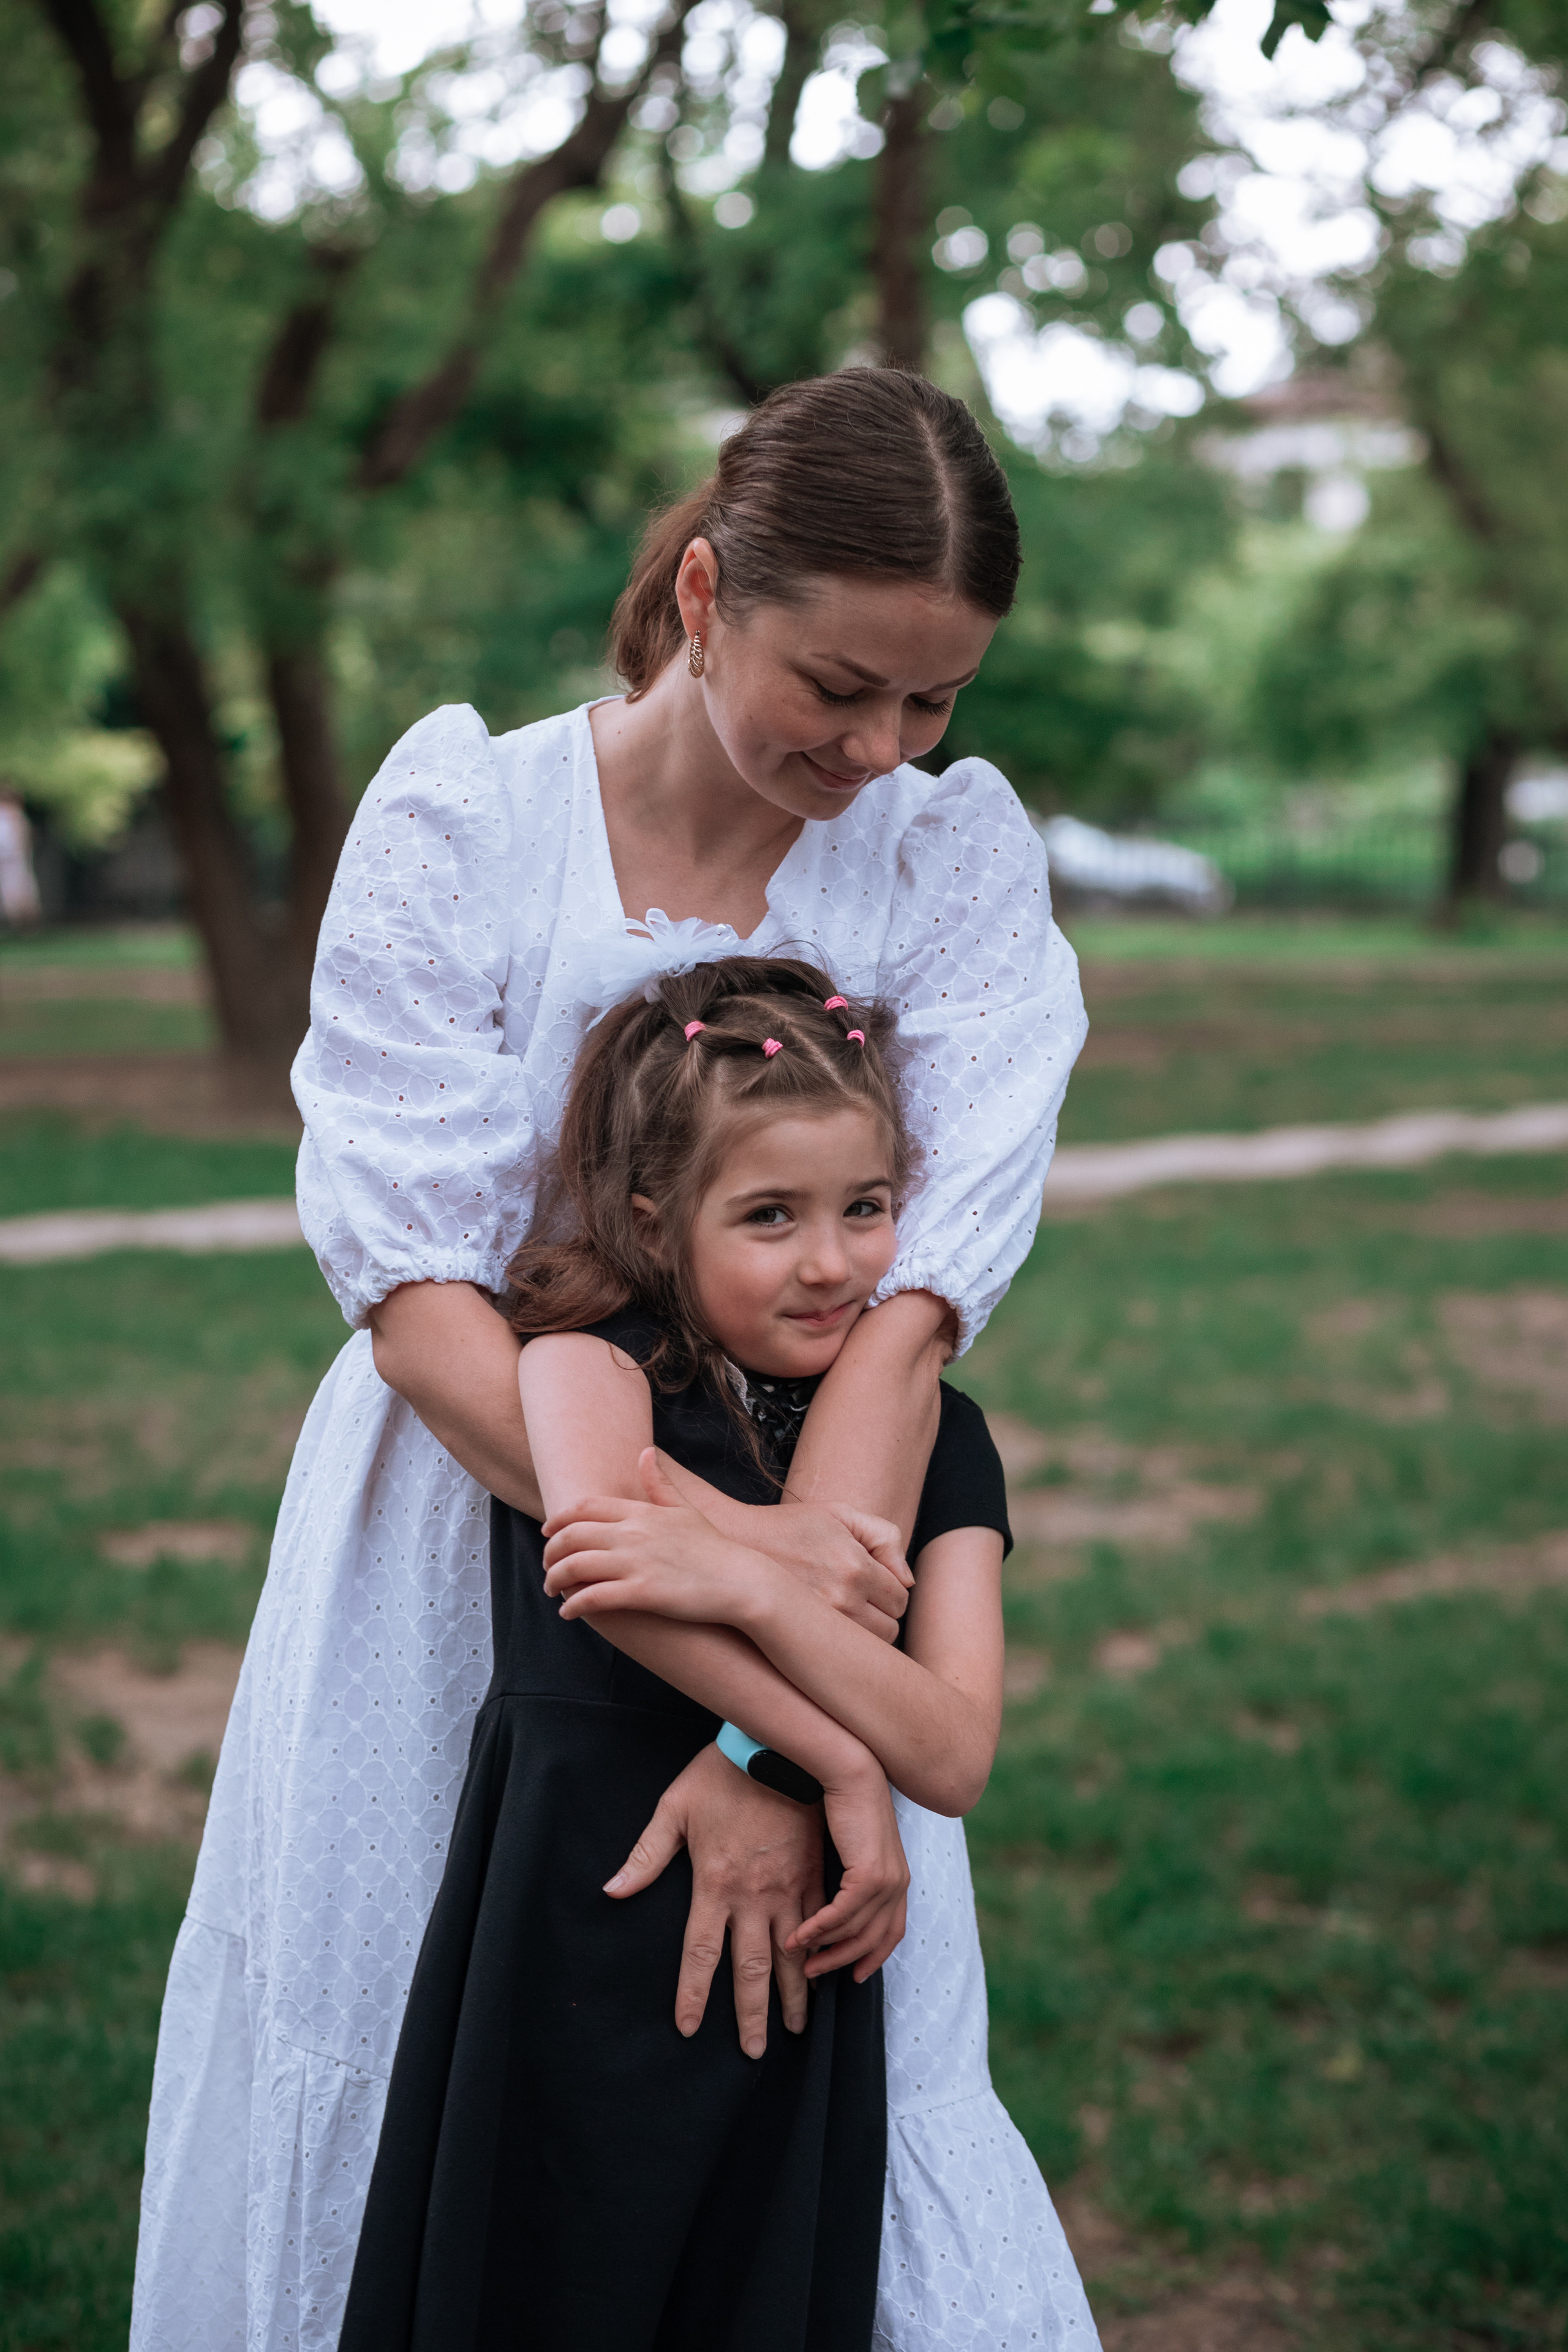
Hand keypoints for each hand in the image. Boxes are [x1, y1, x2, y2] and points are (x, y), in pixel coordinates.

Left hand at [543, 1451, 774, 1627]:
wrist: (741, 1580)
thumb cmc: (714, 1547)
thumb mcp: (686, 1509)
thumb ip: (661, 1483)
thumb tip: (645, 1452)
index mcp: (641, 1512)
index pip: (584, 1507)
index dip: (558, 1519)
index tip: (547, 1532)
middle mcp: (633, 1534)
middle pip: (571, 1536)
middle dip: (550, 1553)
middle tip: (547, 1567)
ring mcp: (636, 1563)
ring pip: (574, 1566)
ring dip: (555, 1579)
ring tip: (553, 1590)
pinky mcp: (642, 1593)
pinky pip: (593, 1598)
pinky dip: (573, 1605)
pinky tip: (569, 1612)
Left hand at [604, 1741, 823, 2057]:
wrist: (776, 1748)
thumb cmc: (719, 1775)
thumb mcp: (674, 1809)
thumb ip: (645, 1855)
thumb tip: (611, 1890)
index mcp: (715, 1884)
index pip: (701, 1954)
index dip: (694, 1995)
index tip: (689, 2028)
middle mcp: (753, 1896)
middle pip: (751, 1969)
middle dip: (752, 2015)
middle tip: (755, 2053)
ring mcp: (789, 1888)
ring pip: (793, 1955)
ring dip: (794, 1995)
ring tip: (795, 2029)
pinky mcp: (815, 1875)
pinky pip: (820, 1925)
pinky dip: (822, 1954)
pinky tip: (824, 1976)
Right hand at [739, 1498, 912, 1642]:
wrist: (733, 1546)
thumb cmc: (788, 1527)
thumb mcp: (840, 1514)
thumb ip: (884, 1537)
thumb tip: (908, 1582)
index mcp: (855, 1567)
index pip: (900, 1599)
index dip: (891, 1592)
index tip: (873, 1584)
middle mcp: (841, 1599)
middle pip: (890, 1630)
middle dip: (881, 1617)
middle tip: (858, 1601)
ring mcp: (820, 1624)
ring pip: (867, 1651)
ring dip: (863, 1636)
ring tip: (842, 1617)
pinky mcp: (799, 1640)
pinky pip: (839, 1658)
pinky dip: (840, 1649)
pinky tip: (826, 1631)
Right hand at [790, 1758, 908, 1984]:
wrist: (850, 1771)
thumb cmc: (844, 1804)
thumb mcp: (852, 1847)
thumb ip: (849, 1877)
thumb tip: (830, 1908)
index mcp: (897, 1878)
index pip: (891, 1931)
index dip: (872, 1957)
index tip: (851, 1975)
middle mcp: (898, 1883)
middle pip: (874, 1939)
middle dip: (842, 1960)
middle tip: (812, 1973)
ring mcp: (888, 1881)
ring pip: (855, 1931)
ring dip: (823, 1947)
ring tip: (795, 1953)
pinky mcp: (870, 1874)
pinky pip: (842, 1915)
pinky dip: (818, 1929)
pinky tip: (798, 1934)